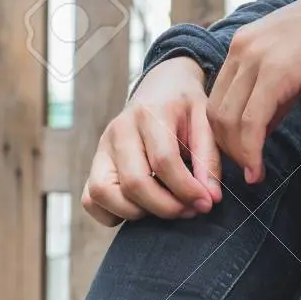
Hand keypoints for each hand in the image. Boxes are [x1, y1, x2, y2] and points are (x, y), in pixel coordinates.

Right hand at [81, 57, 221, 226]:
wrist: (162, 86)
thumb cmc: (186, 107)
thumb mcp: (206, 122)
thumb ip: (209, 160)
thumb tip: (210, 200)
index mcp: (150, 114)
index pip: (163, 161)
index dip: (187, 190)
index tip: (206, 203)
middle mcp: (119, 131)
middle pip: (134, 183)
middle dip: (166, 207)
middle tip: (188, 210)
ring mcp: (102, 148)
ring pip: (103, 193)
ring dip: (137, 212)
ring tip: (163, 207)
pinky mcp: (95, 164)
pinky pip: (90, 200)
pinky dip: (112, 214)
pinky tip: (140, 208)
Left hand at [208, 0, 300, 183]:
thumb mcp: (293, 68)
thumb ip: (272, 97)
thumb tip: (259, 132)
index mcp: (242, 46)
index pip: (217, 98)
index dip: (224, 134)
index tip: (241, 157)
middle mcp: (241, 49)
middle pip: (215, 112)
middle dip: (228, 149)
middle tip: (249, 169)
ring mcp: (256, 59)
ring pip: (228, 120)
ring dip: (238, 154)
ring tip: (255, 172)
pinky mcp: (277, 72)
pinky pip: (252, 122)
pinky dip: (251, 151)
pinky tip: (259, 169)